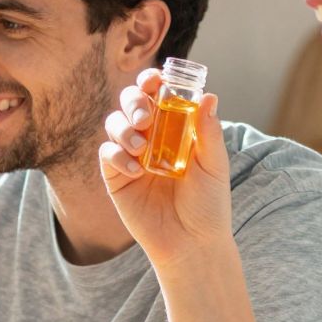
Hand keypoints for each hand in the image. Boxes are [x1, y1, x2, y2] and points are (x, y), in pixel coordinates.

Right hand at [101, 76, 234, 271]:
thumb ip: (208, 132)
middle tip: (144, 116)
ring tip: (140, 145)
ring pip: (114, 123)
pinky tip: (136, 171)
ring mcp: (132, 156)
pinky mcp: (116, 177)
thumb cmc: (208, 204)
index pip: (159, 95)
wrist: (191, 243)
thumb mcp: (214, 166)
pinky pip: (107, 154)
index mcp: (175, 128)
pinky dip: (117, 156)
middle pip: (131, 103)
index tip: (154, 79)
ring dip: (123, 127)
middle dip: (133, 101)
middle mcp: (151, 137)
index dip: (152, 81)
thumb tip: (209, 96)